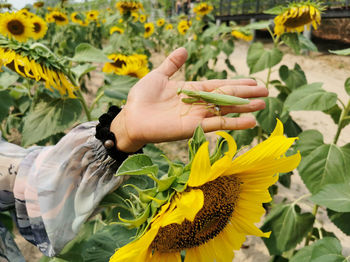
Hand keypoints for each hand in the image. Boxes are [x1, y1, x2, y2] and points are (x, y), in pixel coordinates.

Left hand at [110, 48, 267, 151]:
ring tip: (262, 104)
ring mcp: (197, 116)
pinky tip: (250, 122)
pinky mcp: (194, 128)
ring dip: (244, 108)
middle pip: (227, 97)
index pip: (219, 85)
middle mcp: (198, 103)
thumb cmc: (142, 98)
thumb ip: (172, 64)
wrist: (131, 116)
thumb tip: (183, 49)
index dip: (236, 83)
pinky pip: (217, 124)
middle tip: (266, 91)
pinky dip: (234, 123)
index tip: (253, 82)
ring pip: (226, 110)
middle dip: (246, 94)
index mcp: (192, 90)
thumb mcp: (158, 75)